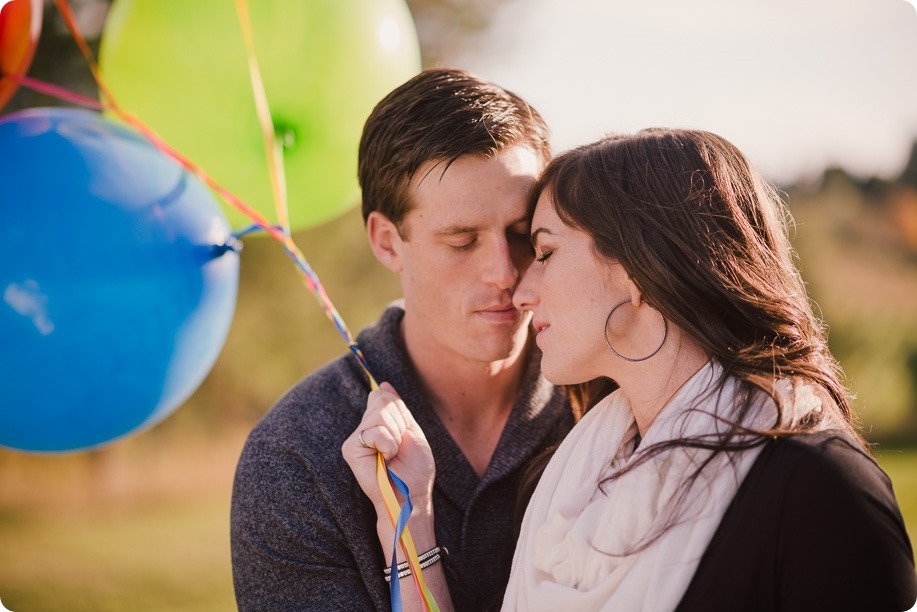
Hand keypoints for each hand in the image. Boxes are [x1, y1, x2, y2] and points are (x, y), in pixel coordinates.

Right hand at [342, 383, 435, 513]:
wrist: (412, 495)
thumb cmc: (414, 469)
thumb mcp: (411, 430)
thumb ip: (397, 407)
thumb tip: (383, 384)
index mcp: (376, 423)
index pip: (384, 396)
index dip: (401, 413)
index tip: (404, 434)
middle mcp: (362, 428)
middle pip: (383, 402)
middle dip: (400, 424)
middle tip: (399, 448)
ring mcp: (354, 438)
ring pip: (380, 414)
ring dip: (396, 436)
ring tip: (393, 454)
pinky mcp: (350, 449)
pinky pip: (376, 431)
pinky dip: (389, 445)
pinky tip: (386, 459)